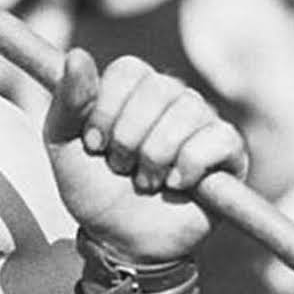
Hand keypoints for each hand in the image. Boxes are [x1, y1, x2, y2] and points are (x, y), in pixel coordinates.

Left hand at [44, 50, 246, 263]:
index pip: (129, 70)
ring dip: (155, 157)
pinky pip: (218, 139)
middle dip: (129, 138)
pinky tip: (175, 184)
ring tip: (145, 181)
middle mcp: (173, 97)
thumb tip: (76, 54)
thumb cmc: (92, 188)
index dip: (107, 108)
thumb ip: (67, 100)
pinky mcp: (230, 151)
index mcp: (135, 89)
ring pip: (187, 112)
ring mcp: (204, 121)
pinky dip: (188, 166)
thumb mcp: (63, 144)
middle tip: (120, 167)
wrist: (119, 239)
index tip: (94, 145)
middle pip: (159, 87)